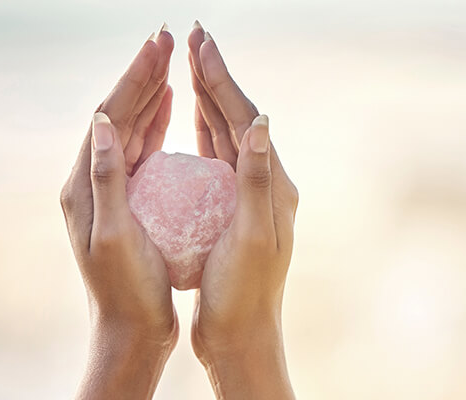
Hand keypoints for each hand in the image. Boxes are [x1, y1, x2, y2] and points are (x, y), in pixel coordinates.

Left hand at [60, 25, 175, 399]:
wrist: (129, 329)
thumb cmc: (126, 290)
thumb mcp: (114, 236)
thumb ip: (106, 179)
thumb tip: (103, 121)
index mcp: (82, 184)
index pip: (108, 116)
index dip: (134, 78)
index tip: (158, 46)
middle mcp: (90, 179)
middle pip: (117, 113)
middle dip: (142, 74)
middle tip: (166, 37)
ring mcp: (109, 188)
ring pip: (130, 126)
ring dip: (149, 91)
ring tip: (169, 58)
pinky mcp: (128, 198)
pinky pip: (142, 148)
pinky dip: (155, 120)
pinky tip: (169, 105)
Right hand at [187, 23, 299, 398]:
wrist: (243, 334)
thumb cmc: (243, 293)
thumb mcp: (252, 237)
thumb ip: (257, 180)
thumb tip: (263, 122)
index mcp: (275, 184)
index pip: (245, 119)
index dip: (221, 80)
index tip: (200, 44)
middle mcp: (268, 182)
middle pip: (238, 117)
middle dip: (214, 75)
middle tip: (193, 36)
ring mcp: (251, 193)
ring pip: (227, 132)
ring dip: (209, 95)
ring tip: (190, 62)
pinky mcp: (233, 206)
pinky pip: (217, 156)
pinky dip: (204, 128)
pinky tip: (193, 115)